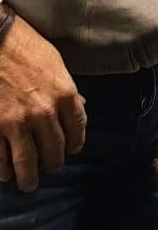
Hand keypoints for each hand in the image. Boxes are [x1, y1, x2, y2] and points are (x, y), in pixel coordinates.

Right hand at [0, 16, 86, 191]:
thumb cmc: (25, 45)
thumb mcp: (56, 63)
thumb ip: (66, 89)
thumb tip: (78, 104)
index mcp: (65, 94)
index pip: (77, 128)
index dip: (75, 143)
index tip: (72, 150)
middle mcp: (44, 112)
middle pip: (54, 148)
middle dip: (54, 163)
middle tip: (52, 170)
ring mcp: (16, 122)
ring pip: (26, 160)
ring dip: (28, 175)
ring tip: (28, 184)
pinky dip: (3, 169)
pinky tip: (5, 174)